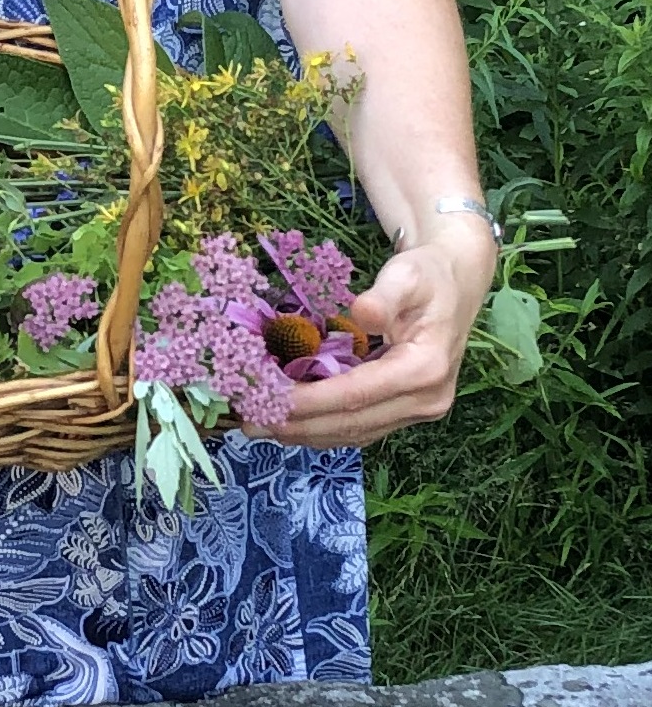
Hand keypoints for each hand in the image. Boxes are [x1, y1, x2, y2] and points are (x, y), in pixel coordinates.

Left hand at [248, 223, 496, 449]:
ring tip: (260, 425)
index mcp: (426, 369)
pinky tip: (292, 421)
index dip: (311, 401)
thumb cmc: (428, 274)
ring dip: (307, 432)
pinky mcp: (406, 409)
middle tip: (249, 422)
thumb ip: (384, 296)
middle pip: (353, 422)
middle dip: (299, 425)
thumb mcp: (407, 274)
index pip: (357, 394)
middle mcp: (426, 400)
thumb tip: (360, 313)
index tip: (269, 399)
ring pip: (355, 432)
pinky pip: (361, 426)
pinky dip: (324, 426)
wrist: (456, 283)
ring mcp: (418, 410)